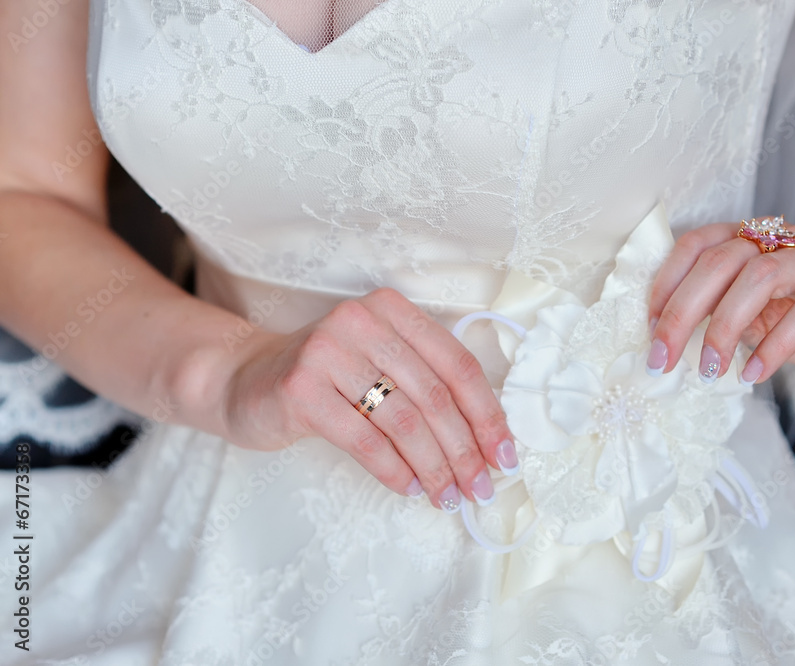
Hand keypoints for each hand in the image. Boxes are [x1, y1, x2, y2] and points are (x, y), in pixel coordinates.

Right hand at [219, 288, 517, 511]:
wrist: (244, 379)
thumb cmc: (327, 378)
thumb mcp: (379, 363)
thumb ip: (426, 385)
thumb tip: (485, 443)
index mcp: (392, 310)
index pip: (457, 364)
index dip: (487, 414)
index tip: (504, 455)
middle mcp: (362, 321)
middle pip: (435, 395)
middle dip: (465, 450)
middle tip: (479, 487)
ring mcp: (328, 351)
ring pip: (403, 420)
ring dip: (434, 466)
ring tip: (447, 496)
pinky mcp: (301, 389)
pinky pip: (364, 440)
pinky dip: (395, 470)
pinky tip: (410, 487)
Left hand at [645, 222, 794, 384]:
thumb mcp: (760, 321)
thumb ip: (721, 319)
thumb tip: (665, 342)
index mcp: (759, 242)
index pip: (698, 244)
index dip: (666, 282)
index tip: (647, 327)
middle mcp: (790, 241)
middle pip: (722, 260)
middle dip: (682, 312)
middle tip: (663, 358)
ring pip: (762, 276)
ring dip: (725, 327)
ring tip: (708, 371)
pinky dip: (776, 345)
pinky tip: (756, 374)